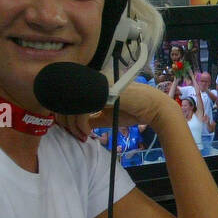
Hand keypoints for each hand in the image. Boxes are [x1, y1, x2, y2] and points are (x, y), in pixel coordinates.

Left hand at [55, 82, 176, 141]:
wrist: (152, 108)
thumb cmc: (132, 110)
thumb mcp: (105, 116)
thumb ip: (91, 118)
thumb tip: (76, 126)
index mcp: (93, 84)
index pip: (69, 97)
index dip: (65, 115)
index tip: (73, 130)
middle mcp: (92, 81)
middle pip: (66, 100)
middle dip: (66, 122)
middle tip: (76, 135)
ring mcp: (96, 85)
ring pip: (71, 105)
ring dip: (73, 125)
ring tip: (82, 136)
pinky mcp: (100, 92)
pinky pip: (81, 109)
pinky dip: (80, 124)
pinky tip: (88, 133)